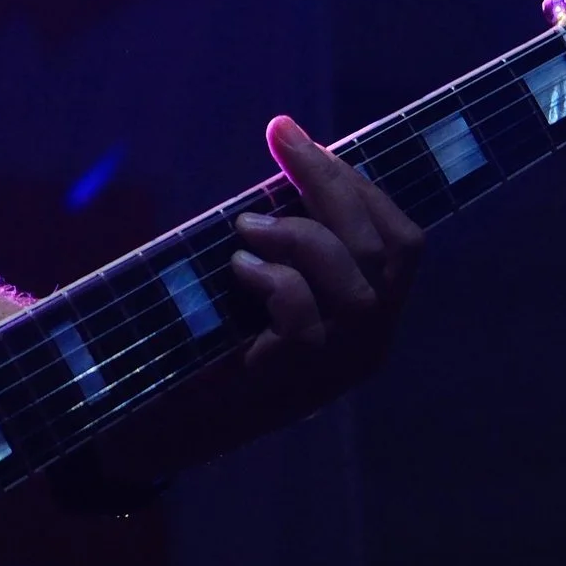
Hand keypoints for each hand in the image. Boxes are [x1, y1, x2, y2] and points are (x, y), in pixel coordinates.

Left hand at [105, 115, 421, 479]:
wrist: (162, 426)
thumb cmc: (209, 344)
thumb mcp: (262, 284)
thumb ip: (288, 241)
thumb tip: (289, 156)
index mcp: (370, 316)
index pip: (403, 242)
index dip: (361, 184)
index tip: (308, 142)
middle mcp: (368, 345)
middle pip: (386, 251)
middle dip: (332, 183)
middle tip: (282, 139)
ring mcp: (336, 369)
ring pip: (355, 286)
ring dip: (300, 235)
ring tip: (248, 226)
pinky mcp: (294, 383)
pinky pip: (305, 318)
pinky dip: (273, 280)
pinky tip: (238, 269)